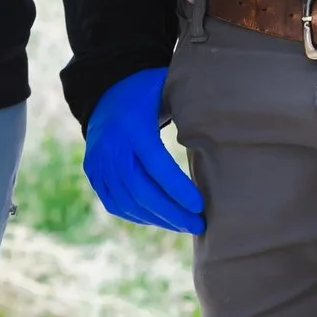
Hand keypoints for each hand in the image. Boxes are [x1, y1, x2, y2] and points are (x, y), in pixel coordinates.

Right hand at [84, 67, 203, 234]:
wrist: (105, 92)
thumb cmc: (148, 93)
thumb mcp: (168, 90)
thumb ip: (190, 107)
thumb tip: (223, 128)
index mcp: (132, 126)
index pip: (156, 165)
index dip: (178, 189)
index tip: (200, 207)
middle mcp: (110, 147)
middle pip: (141, 190)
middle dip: (172, 213)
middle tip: (199, 225)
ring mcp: (98, 162)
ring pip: (128, 202)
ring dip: (158, 219)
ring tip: (185, 226)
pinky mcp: (93, 174)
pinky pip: (115, 204)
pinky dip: (138, 216)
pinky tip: (160, 219)